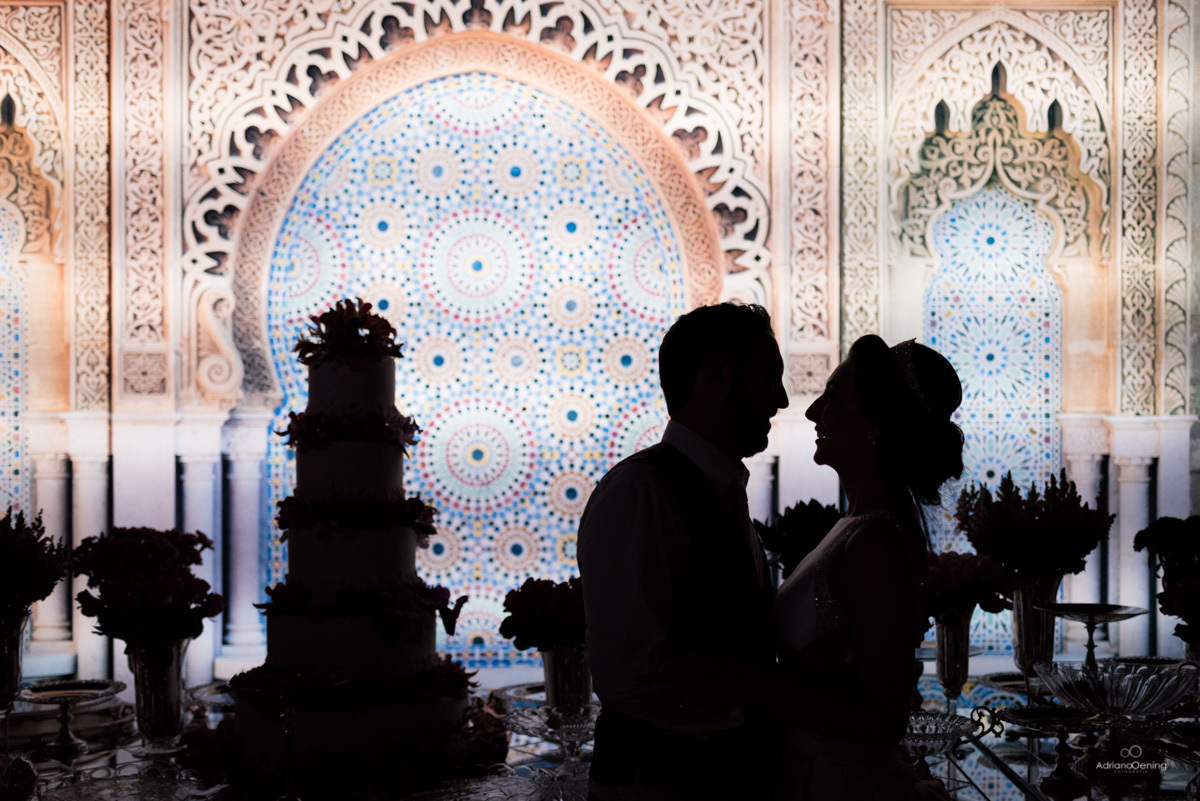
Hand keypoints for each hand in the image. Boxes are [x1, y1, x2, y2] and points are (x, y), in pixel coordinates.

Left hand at [631, 652, 745, 729]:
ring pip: (672, 709)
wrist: (745, 682)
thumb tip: (667, 654)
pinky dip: (676, 721)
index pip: (662, 678)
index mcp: (688, 675)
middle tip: (636, 701)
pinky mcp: (705, 712)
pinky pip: (687, 718)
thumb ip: (684, 655)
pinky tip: (668, 722)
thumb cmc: (725, 665)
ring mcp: (696, 703)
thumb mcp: (705, 655)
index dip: (648, 680)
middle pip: (663, 696)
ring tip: (647, 711)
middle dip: (648, 698)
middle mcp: (689, 691)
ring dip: (658, 710)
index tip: (636, 682)